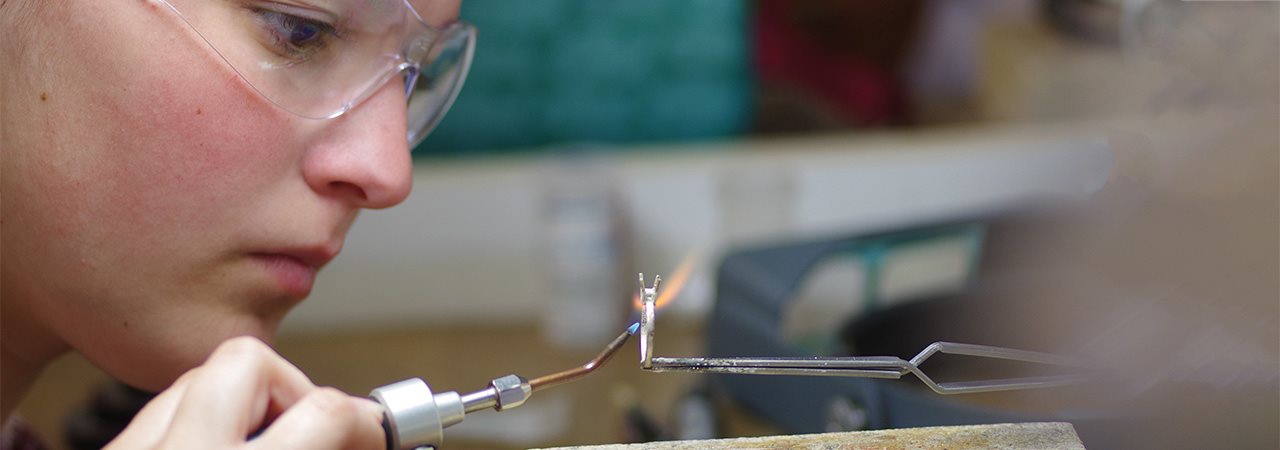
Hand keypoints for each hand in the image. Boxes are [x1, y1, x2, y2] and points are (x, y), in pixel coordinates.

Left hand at [106, 336, 384, 449]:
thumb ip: (325, 449)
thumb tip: (362, 436)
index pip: (321, 411)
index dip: (365, 422)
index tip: (374, 433)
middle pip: (245, 359)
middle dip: (289, 388)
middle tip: (310, 431)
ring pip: (195, 378)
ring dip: (241, 403)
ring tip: (261, 442)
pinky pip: (156, 416)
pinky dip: (195, 427)